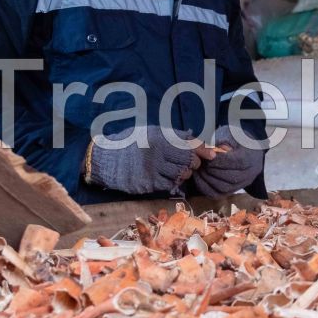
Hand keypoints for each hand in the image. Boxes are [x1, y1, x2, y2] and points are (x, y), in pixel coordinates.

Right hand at [86, 126, 203, 194]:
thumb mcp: (150, 132)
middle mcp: (159, 152)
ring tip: (176, 170)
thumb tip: (192, 139)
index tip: (212, 155)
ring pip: (181, 174)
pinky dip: (172, 182)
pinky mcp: (149, 182)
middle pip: (189, 160)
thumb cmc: (129, 144)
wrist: (105, 159)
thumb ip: (170, 136)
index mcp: (161, 137)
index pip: (190, 143)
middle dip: (193, 163)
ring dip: (183, 174)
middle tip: (188, 164)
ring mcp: (154, 168)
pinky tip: (166, 178)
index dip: (204, 150)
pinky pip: (169, 184)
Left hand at [193, 126, 263, 197]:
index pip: (236, 162)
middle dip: (212, 170)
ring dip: (207, 179)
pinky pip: (218, 194)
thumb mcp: (232, 134)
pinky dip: (206, 187)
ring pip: (223, 188)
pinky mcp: (233, 190)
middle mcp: (249, 174)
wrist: (246, 150)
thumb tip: (216, 149)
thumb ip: (224, 140)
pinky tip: (199, 177)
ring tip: (199, 169)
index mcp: (251, 158)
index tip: (207, 155)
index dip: (220, 160)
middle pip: (230, 177)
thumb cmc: (237, 140)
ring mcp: (242, 184)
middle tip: (200, 162)